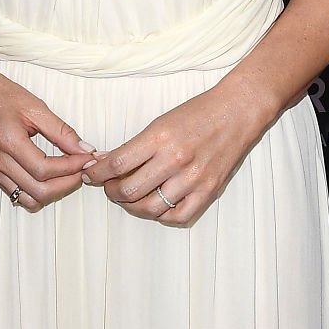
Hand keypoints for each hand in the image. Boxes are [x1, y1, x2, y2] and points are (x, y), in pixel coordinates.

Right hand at [0, 59, 95, 211]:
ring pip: (29, 199)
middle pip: (39, 191)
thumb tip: (84, 149)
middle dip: (67, 184)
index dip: (71, 168)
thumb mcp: (36, 107)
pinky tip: (50, 176)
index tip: (87, 158)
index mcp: (8, 142)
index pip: (45, 170)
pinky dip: (38, 191)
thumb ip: (62, 132)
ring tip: (68, 175)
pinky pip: (18, 195)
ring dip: (53, 192)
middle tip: (82, 169)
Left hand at [78, 82, 270, 227]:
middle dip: (111, 192)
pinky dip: (161, 216)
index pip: (116, 164)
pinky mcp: (208, 191)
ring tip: (129, 198)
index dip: (97, 173)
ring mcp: (193, 178)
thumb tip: (106, 163)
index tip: (91, 174)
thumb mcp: (161, 122)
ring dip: (131, 206)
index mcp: (159, 137)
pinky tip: (155, 206)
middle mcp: (175, 160)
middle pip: (129, 190)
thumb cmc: (198, 113)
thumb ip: (135, 146)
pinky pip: (177, 216)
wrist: (237, 112)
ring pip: (149, 208)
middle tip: (109, 187)